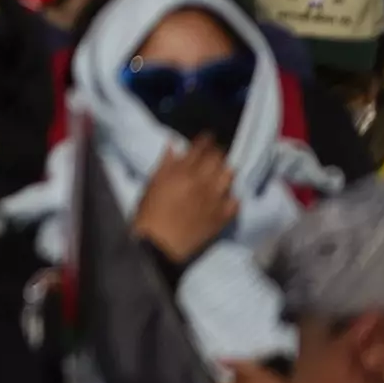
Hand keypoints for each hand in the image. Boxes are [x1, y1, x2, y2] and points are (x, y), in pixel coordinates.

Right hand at [132, 137, 237, 264]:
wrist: (159, 246)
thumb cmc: (148, 215)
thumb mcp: (152, 185)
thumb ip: (165, 165)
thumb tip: (173, 147)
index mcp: (182, 172)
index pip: (200, 148)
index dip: (205, 140)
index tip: (208, 136)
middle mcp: (202, 182)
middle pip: (218, 159)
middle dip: (217, 153)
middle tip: (214, 154)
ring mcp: (215, 199)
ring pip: (229, 176)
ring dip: (225, 171)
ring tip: (221, 172)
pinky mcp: (222, 216)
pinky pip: (235, 201)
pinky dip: (231, 197)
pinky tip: (226, 198)